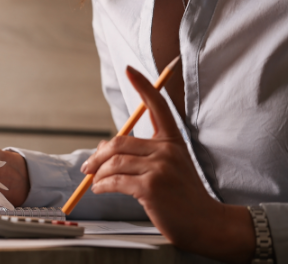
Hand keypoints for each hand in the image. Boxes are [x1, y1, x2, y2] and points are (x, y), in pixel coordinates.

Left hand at [81, 67, 254, 262]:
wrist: (206, 224)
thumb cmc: (182, 196)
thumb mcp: (167, 167)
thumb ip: (140, 153)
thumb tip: (102, 148)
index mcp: (173, 141)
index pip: (158, 106)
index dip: (143, 85)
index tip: (130, 69)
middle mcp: (167, 150)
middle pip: (119, 141)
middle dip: (97, 156)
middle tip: (88, 167)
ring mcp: (160, 168)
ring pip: (114, 162)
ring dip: (97, 173)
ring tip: (94, 181)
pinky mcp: (151, 187)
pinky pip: (114, 180)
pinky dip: (102, 185)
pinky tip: (100, 189)